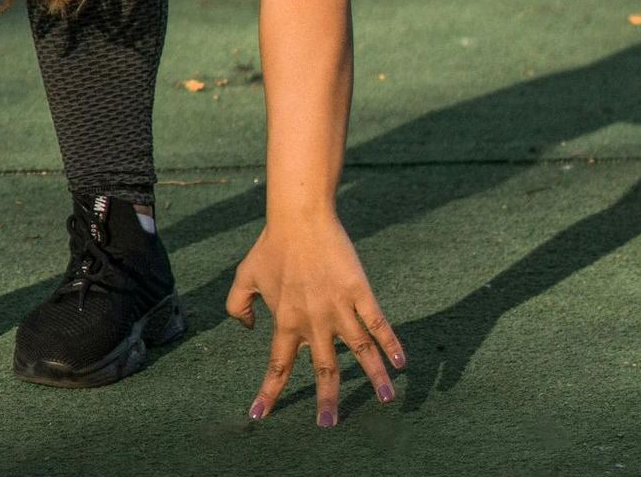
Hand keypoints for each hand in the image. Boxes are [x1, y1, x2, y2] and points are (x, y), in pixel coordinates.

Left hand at [224, 210, 405, 425]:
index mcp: (286, 321)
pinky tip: (402, 362)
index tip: (259, 415)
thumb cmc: (272, 245)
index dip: (269, 392)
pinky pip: (378, 323)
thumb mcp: (245, 275)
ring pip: (360, 351)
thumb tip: (249, 328)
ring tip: (387, 399)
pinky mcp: (359, 291)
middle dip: (328, 399)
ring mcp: (339, 307)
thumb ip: (238, 305)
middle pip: (325, 368)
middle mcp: (314, 321)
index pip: (278, 364)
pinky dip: (391, 343)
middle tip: (330, 423)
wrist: (300, 217)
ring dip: (374, 377)